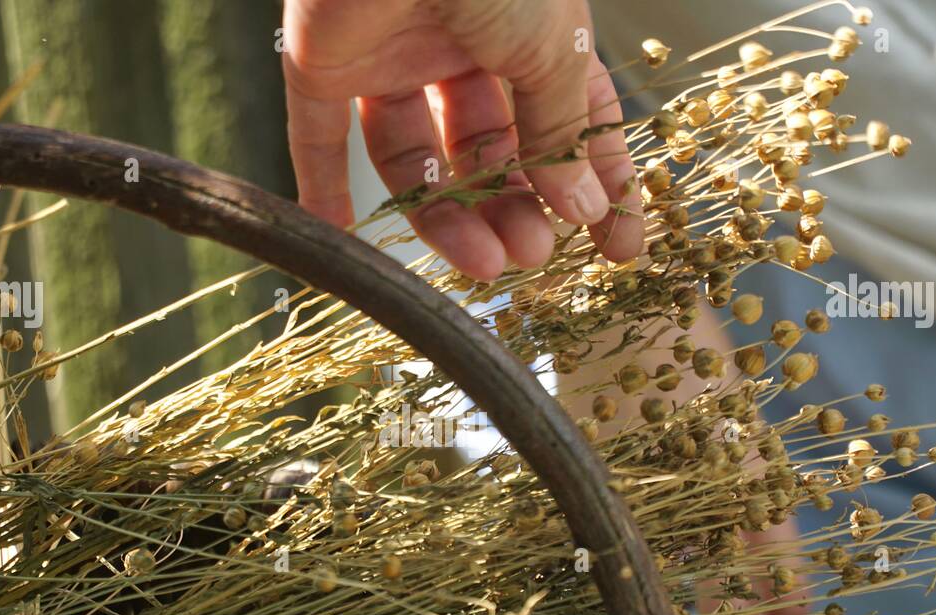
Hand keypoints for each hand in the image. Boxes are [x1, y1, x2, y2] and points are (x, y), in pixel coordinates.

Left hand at [281, 0, 643, 280]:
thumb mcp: (551, 48)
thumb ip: (560, 130)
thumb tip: (584, 204)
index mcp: (528, 32)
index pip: (568, 121)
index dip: (596, 183)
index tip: (617, 246)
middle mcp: (461, 46)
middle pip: (488, 151)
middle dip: (516, 206)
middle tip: (533, 254)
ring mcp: (391, 55)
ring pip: (416, 158)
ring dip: (449, 217)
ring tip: (485, 261)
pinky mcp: (323, 64)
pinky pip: (318, 137)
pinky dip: (325, 188)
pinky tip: (346, 237)